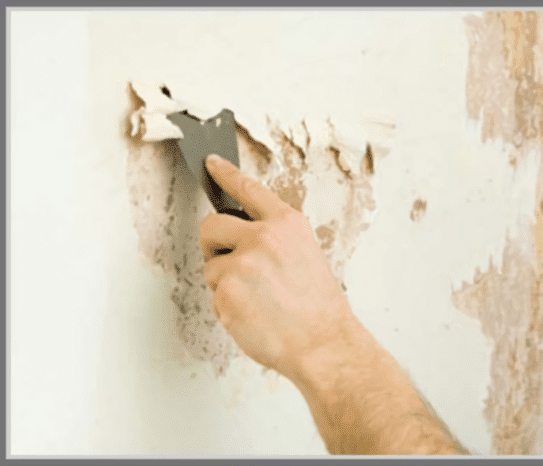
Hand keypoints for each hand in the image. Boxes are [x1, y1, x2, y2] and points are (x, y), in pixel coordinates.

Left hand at [200, 154, 355, 382]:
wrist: (323, 343)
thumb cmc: (318, 307)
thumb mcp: (306, 254)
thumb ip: (274, 238)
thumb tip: (240, 236)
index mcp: (287, 224)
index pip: (248, 189)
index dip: (225, 174)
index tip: (211, 163)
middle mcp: (264, 236)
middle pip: (211, 225)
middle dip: (213, 244)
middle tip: (229, 264)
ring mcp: (243, 262)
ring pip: (210, 265)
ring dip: (224, 282)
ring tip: (256, 299)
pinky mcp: (226, 289)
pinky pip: (213, 293)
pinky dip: (227, 306)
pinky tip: (252, 314)